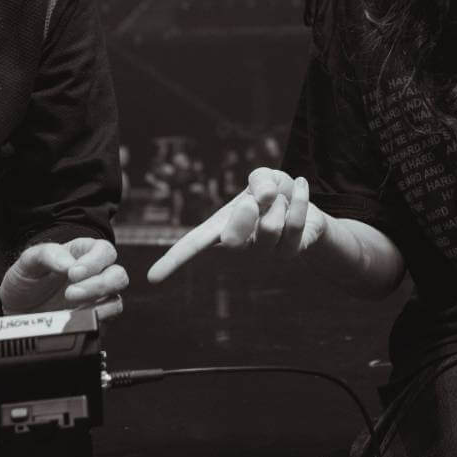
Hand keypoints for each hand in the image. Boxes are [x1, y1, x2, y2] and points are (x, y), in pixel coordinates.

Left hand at [0, 236, 127, 319]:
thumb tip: (67, 263)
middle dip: (98, 285)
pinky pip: (104, 322)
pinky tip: (74, 320)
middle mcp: (94, 276)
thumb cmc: (26, 281)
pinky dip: (93, 322)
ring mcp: (95, 300)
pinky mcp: (92, 321)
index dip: (95, 261)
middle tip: (71, 293)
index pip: (104, 251)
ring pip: (115, 300)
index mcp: (82, 254)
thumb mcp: (28, 261)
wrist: (15, 310)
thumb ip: (47, 254)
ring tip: (72, 310)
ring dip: (98, 306)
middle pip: (118, 276)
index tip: (73, 273)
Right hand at [146, 167, 324, 282]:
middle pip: (233, 241)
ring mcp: (263, 254)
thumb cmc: (274, 194)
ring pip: (270, 226)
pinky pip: (294, 224)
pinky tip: (302, 186)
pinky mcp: (288, 254)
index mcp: (220, 228)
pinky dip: (300, 198)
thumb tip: (265, 197)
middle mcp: (239, 246)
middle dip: (245, 215)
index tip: (152, 278)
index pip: (192, 244)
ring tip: (281, 197)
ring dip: (280, 201)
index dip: (173, 260)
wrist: (303, 205)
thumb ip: (259, 178)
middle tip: (254, 200)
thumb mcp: (262, 177)